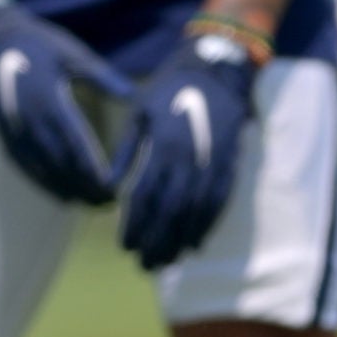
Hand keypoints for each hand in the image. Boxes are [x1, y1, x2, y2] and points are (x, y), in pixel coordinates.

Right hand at [0, 0, 135, 203]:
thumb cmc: (38, 45)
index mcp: (49, 97)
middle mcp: (30, 119)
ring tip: (89, 204)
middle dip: (83, 185)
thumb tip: (131, 94)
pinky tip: (61, 196)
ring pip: (41, 168)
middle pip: (59, 161)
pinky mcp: (4, 134)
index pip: (74, 140)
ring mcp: (14, 129)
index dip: (91, 166)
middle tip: (107, 203)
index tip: (109, 185)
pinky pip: (24, 166)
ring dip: (65, 189)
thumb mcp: (71, 54)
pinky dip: (43, 184)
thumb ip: (101, 76)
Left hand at [119, 31, 259, 270]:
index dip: (134, 224)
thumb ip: (126, 150)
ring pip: (196, 212)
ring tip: (167, 262)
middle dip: (156, 241)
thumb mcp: (139, 112)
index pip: (144, 196)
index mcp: (162, 145)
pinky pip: (219, 202)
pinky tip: (196, 244)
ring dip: (180, 241)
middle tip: (143, 265)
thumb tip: (106, 185)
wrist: (217, 71)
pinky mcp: (230, 164)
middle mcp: (188, 158)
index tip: (124, 247)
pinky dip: (207, 226)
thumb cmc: (170, 89)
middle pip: (170, 212)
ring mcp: (212, 163)